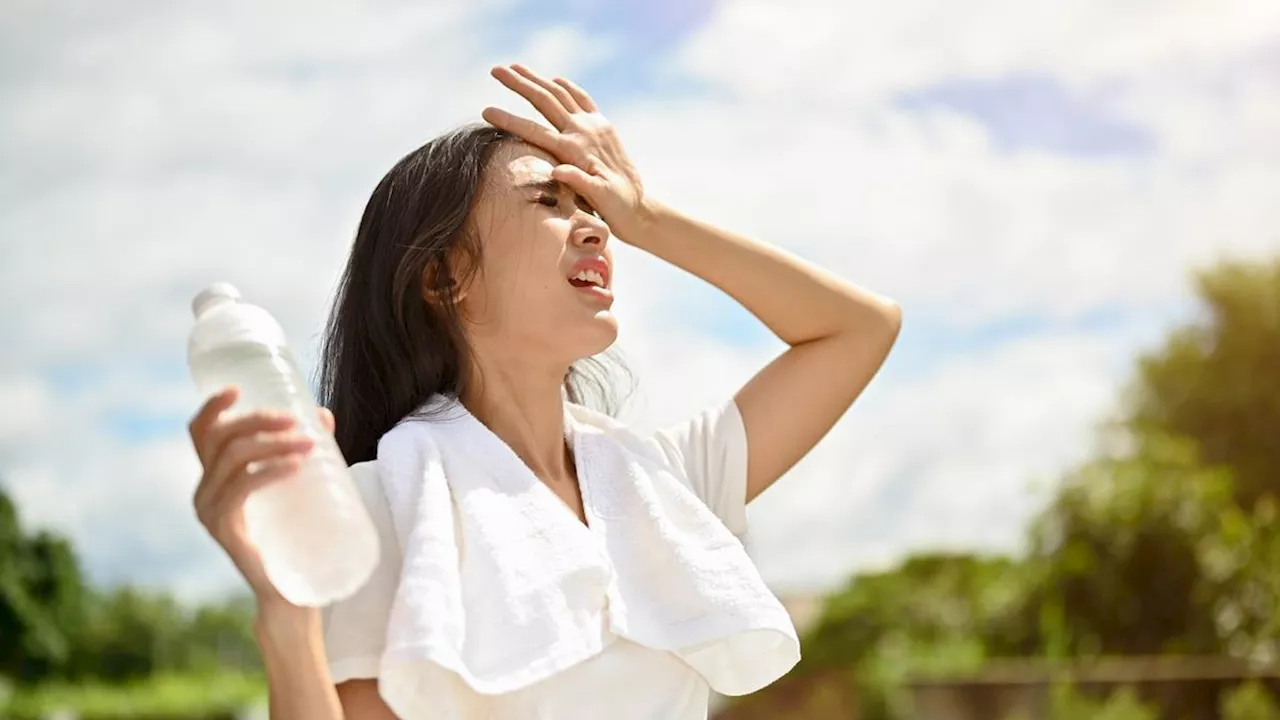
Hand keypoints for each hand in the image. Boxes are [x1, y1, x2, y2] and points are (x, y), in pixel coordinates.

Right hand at [188, 387, 332, 607]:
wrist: (291, 593)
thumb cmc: (294, 536)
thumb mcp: (295, 486)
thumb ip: (303, 451)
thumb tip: (323, 415)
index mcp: (214, 479)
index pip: (202, 434)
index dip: (214, 407)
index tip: (239, 389)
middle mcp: (204, 492)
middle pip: (222, 438)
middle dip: (259, 420)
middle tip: (298, 420)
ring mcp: (210, 511)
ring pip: (234, 458)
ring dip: (273, 443)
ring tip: (310, 443)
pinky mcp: (225, 529)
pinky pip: (243, 488)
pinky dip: (271, 470)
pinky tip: (295, 465)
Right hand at [481, 64, 650, 240]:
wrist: (639, 206)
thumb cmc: (615, 206)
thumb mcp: (599, 198)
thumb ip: (579, 182)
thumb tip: (557, 171)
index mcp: (575, 150)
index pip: (534, 131)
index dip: (509, 120)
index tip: (486, 111)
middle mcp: (583, 131)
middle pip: (544, 100)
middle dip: (519, 83)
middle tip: (495, 69)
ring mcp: (594, 125)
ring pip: (559, 93)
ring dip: (536, 78)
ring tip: (515, 67)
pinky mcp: (603, 125)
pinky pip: (582, 98)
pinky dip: (567, 86)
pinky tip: (555, 79)